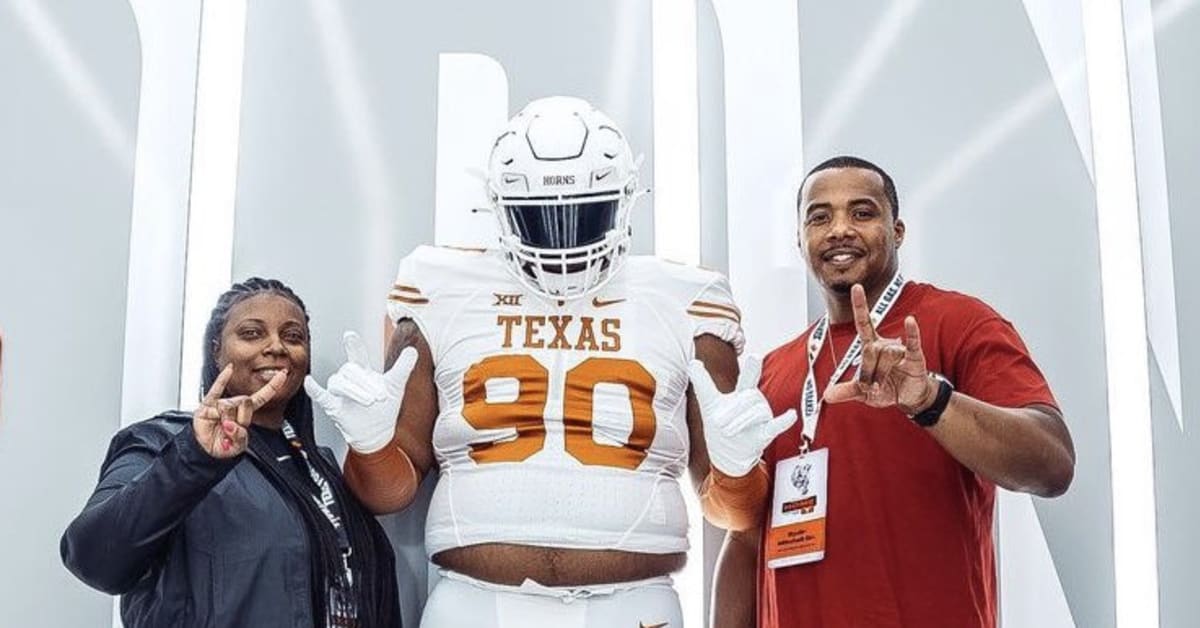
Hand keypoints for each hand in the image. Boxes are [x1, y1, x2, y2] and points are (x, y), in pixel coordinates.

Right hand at [193, 364, 287, 458]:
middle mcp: (234, 405)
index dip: (273, 386)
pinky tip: (230, 369)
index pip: (262, 397)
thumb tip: (231, 425)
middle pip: (246, 401)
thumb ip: (240, 437)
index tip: (283, 374)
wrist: (206, 450)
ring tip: (220, 428)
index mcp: (245, 413)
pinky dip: (223, 379)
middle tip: (231, 429)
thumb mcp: (237, 446)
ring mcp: (221, 403)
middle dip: (240, 416)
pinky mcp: (207, 405)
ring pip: (229, 404)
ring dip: (225, 419)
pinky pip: (216, 389)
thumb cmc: (223, 446)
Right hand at [305, 331, 417, 453]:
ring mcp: (339, 392)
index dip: (353, 345)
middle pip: (350, 371)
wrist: (378, 432)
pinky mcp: (332, 405)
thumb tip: (412, 350)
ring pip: (339, 383)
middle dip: (365, 382)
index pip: (357, 355)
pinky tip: (311, 383)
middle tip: (380, 396)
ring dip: (354, 391)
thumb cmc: (384, 407)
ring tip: (368, 401)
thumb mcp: (396, 385)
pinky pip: (320, 395)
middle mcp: (349, 379)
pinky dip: (314, 389)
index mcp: (363, 371)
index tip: (349, 335)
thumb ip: (403, 367)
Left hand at [690, 355, 797, 476]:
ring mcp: (762, 417)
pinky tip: (791, 415)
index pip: (747, 378)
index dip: (751, 368)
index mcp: (742, 392)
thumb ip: (702, 382)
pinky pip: (776, 425)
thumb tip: (692, 361)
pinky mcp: (766, 432)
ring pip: (755, 413)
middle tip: (718, 422)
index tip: (755, 356)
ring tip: (727, 431)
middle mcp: (755, 401)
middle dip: (731, 410)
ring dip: (738, 422)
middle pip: (747, 398)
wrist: (727, 451)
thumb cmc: (721, 422)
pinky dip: (784, 421)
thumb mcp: (708, 402)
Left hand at [823, 284, 934, 413]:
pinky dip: (911, 332)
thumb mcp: (863, 392)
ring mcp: (900, 349)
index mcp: (871, 347)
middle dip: (867, 372)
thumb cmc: (887, 388)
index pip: (864, 323)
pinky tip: (910, 321)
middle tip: (869, 387)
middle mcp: (885, 344)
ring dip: (881, 375)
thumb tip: (826, 395)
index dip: (860, 306)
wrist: (909, 398)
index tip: (857, 287)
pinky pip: (912, 342)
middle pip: (870, 350)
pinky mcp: (915, 356)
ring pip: (886, 355)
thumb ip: (846, 391)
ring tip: (881, 386)